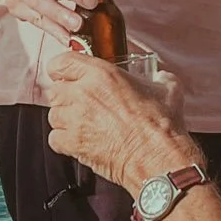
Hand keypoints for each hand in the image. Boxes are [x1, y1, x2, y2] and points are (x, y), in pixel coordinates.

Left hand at [46, 54, 198, 194]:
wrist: (156, 157)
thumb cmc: (161, 125)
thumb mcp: (167, 88)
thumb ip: (159, 77)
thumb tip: (162, 77)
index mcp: (101, 74)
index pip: (61, 62)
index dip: (62, 70)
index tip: (67, 75)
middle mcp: (83, 93)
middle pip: (55, 90)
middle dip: (65, 96)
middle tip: (81, 103)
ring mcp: (74, 119)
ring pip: (53, 114)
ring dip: (65, 119)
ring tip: (83, 124)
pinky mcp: (72, 143)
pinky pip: (54, 138)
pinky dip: (63, 140)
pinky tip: (79, 141)